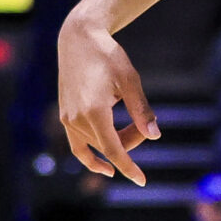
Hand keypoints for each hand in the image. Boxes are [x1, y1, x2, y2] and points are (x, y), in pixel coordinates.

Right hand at [58, 12, 158, 184]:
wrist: (78, 38)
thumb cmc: (108, 56)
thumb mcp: (131, 80)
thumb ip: (141, 110)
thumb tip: (155, 136)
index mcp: (94, 111)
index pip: (113, 149)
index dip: (128, 167)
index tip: (142, 181)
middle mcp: (76, 118)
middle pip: (109, 145)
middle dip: (132, 139)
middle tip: (148, 120)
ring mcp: (67, 118)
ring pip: (96, 145)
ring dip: (117, 140)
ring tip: (132, 121)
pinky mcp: (65, 116)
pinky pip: (77, 145)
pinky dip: (90, 157)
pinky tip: (104, 167)